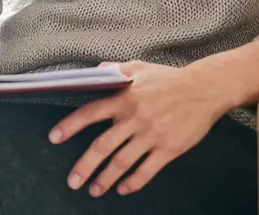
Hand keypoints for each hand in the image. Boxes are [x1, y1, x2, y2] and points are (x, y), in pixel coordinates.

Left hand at [49, 61, 227, 197]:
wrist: (205, 89)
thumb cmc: (170, 79)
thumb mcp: (139, 67)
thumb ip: (116, 70)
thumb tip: (97, 71)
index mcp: (124, 99)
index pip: (90, 113)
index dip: (70, 126)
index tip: (54, 138)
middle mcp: (134, 119)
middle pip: (102, 146)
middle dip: (84, 166)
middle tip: (73, 182)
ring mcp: (151, 135)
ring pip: (121, 163)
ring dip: (105, 179)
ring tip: (94, 190)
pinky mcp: (168, 149)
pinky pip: (146, 171)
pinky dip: (132, 183)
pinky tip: (123, 189)